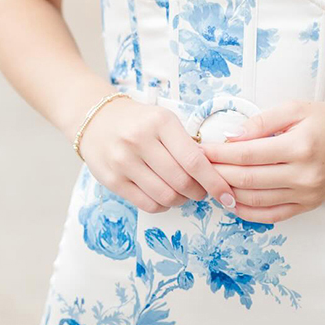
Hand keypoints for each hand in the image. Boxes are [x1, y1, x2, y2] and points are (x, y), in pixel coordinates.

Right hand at [77, 96, 237, 213]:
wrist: (97, 120)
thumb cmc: (140, 121)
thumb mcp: (165, 120)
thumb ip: (187, 144)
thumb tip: (215, 173)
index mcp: (161, 122)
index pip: (194, 160)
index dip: (214, 182)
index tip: (227, 195)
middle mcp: (140, 141)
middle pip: (181, 182)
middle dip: (199, 192)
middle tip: (202, 191)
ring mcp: (124, 162)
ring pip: (165, 196)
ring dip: (181, 200)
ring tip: (182, 193)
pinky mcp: (112, 180)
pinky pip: (147, 204)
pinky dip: (163, 205)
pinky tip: (164, 196)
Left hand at [197, 98, 324, 223]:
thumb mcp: (298, 108)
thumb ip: (263, 122)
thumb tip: (232, 137)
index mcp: (299, 146)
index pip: (247, 154)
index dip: (219, 154)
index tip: (201, 149)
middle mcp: (303, 174)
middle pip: (247, 180)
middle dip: (217, 174)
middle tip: (198, 167)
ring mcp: (307, 194)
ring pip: (256, 201)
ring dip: (228, 194)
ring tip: (210, 184)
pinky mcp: (309, 206)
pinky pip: (272, 216)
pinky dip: (248, 213)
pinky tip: (232, 203)